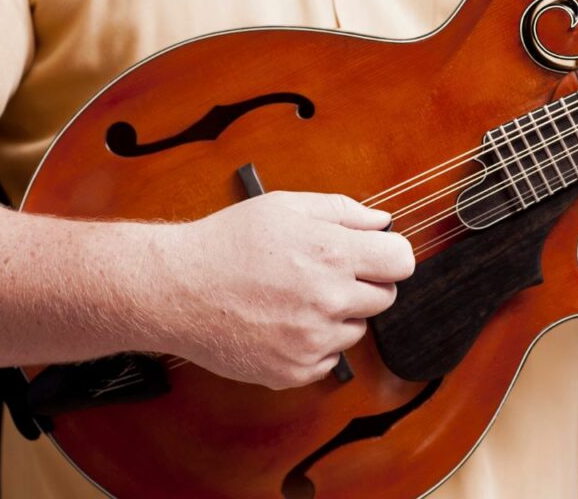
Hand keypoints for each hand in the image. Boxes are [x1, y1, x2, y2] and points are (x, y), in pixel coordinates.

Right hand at [155, 192, 414, 389]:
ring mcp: (312, 341)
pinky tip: (282, 323)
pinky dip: (314, 345)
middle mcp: (329, 300)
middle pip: (385, 298)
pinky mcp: (294, 371)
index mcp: (333, 254)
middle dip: (364, 284)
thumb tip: (382, 222)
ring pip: (356, 330)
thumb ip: (343, 211)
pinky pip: (329, 360)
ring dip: (338, 316)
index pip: (402, 262)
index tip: (375, 255)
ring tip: (294, 298)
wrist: (174, 290)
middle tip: (324, 274)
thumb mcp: (285, 207)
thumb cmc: (226, 242)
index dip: (389, 255)